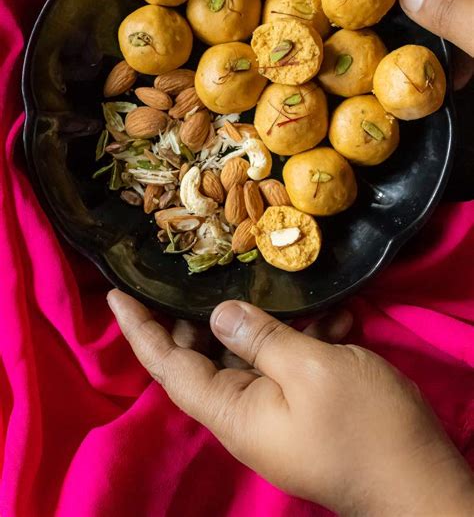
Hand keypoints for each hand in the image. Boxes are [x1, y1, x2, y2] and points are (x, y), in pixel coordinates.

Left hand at [108, 291, 473, 515]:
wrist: (419, 478)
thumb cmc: (362, 425)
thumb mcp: (310, 369)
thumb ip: (259, 338)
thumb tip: (217, 314)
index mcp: (232, 410)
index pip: (168, 366)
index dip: (141, 329)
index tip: (118, 294)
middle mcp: (246, 412)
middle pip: (205, 357)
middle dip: (202, 315)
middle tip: (204, 272)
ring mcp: (277, 411)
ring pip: (253, 355)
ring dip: (268, 320)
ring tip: (281, 285)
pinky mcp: (307, 407)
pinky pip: (291, 365)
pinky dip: (306, 336)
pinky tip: (336, 314)